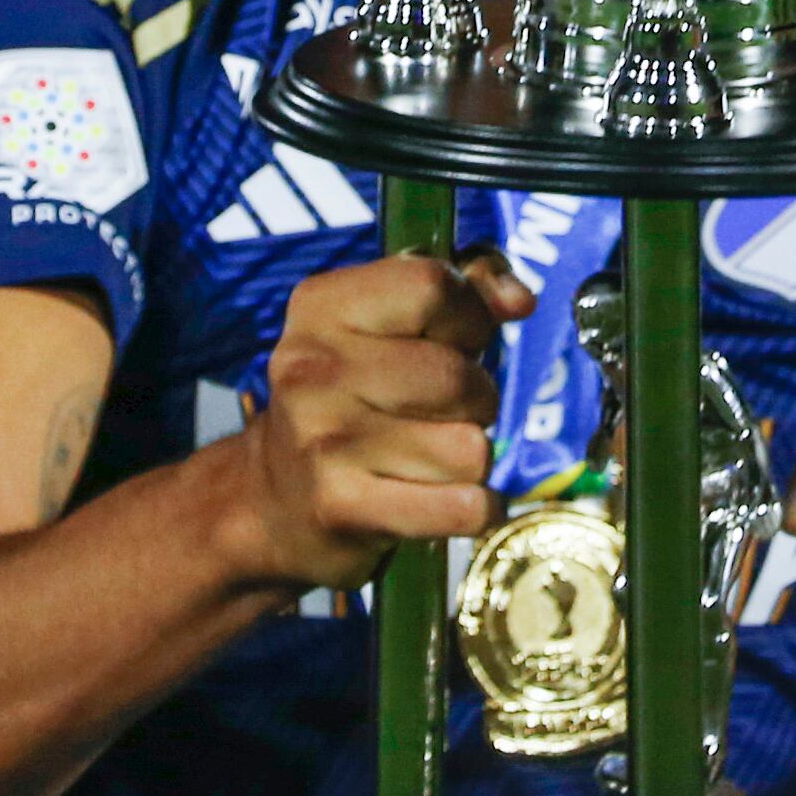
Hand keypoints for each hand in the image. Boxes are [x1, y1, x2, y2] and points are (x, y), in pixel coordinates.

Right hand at [223, 250, 533, 591]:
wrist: (276, 500)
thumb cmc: (354, 398)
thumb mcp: (387, 323)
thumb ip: (463, 285)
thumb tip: (518, 300)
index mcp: (322, 307)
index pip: (431, 285)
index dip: (468, 317)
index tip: (456, 342)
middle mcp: (313, 368)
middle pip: (458, 378)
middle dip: (476, 399)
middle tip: (443, 412)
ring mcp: (324, 439)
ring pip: (471, 449)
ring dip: (469, 460)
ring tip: (430, 457)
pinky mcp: (343, 506)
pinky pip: (465, 508)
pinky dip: (474, 509)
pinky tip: (444, 500)